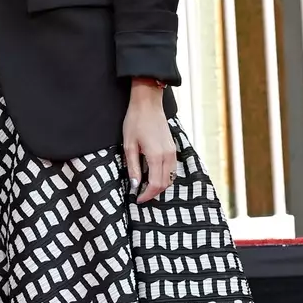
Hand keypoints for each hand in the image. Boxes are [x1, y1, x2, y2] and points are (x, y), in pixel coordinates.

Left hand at [123, 81, 176, 203]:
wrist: (148, 104)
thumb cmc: (135, 121)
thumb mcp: (129, 145)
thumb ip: (133, 166)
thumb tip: (135, 184)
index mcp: (156, 156)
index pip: (155, 184)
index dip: (147, 195)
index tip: (137, 199)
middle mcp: (168, 156)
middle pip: (165, 183)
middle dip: (153, 193)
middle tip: (140, 195)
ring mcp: (173, 152)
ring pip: (170, 177)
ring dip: (160, 185)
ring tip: (145, 187)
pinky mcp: (173, 148)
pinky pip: (172, 169)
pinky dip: (164, 176)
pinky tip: (153, 175)